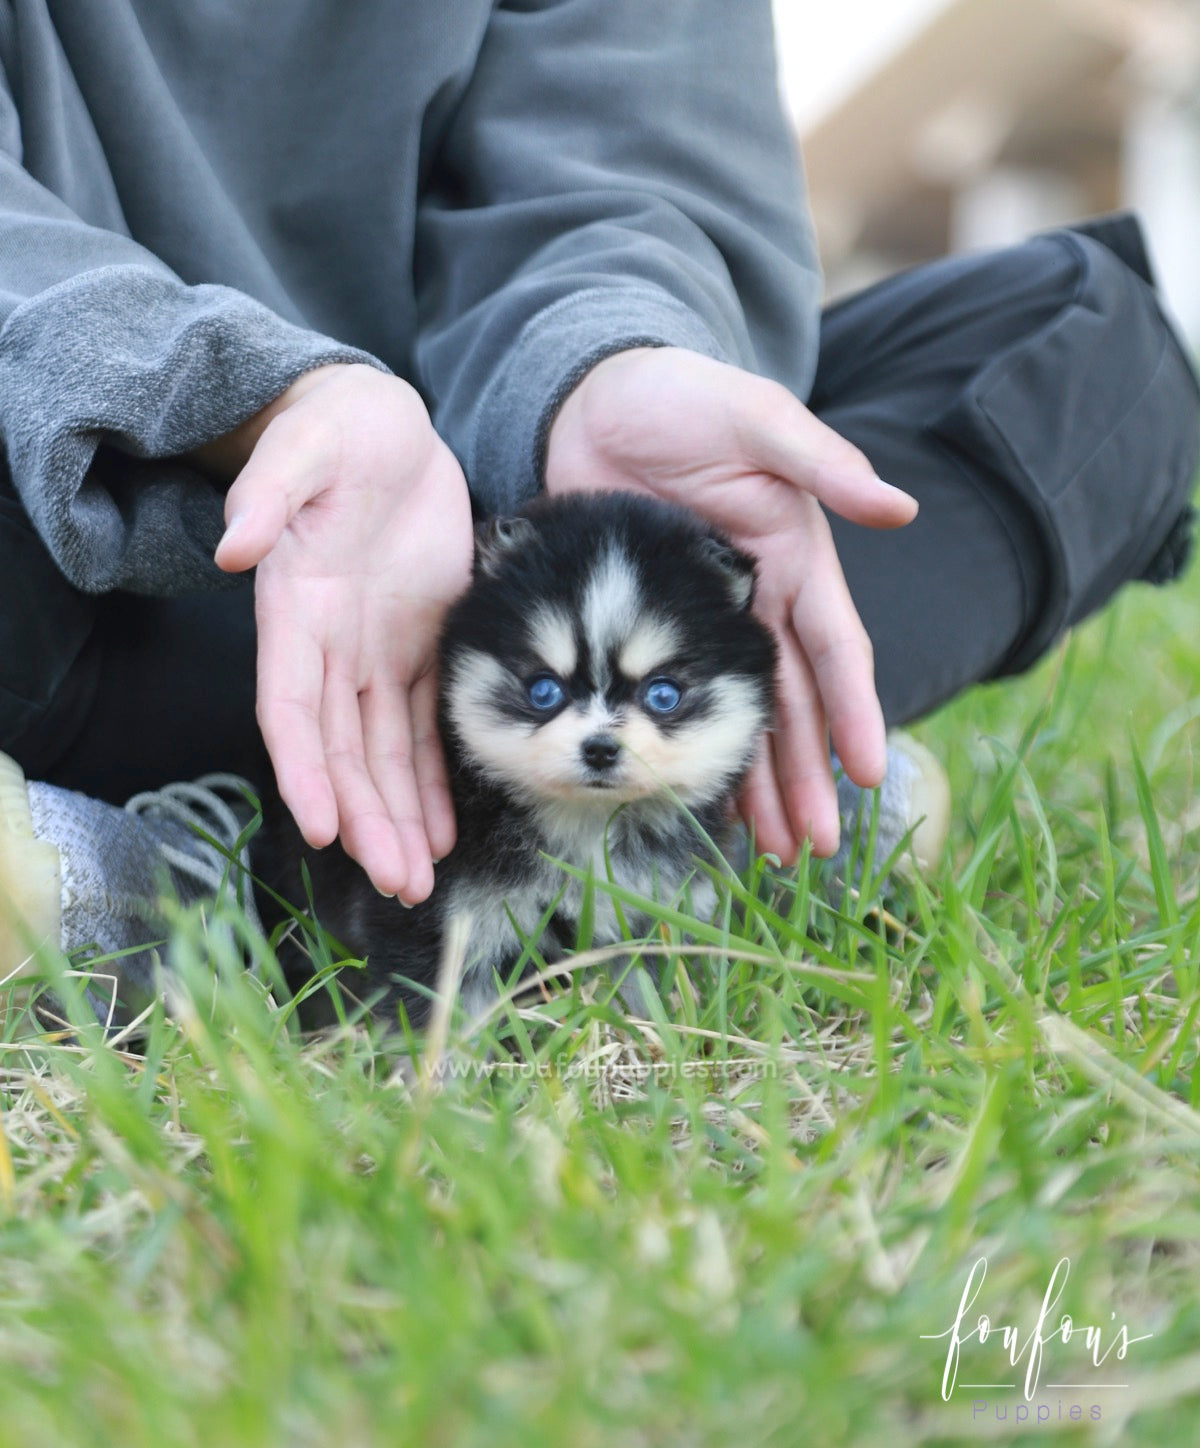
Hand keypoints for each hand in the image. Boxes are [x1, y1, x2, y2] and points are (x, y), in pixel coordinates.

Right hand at [209, 364, 473, 902]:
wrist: (384, 425)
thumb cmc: (338, 428)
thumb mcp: (305, 444)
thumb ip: (269, 492)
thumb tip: (235, 545)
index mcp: (296, 610)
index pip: (291, 707)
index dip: (305, 769)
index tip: (323, 828)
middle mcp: (331, 647)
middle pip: (342, 750)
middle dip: (366, 818)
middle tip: (396, 882)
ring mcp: (375, 654)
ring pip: (383, 753)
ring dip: (399, 817)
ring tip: (419, 878)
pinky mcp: (420, 648)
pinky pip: (425, 727)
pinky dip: (434, 780)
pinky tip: (444, 830)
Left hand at [543, 347, 917, 861]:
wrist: (593, 399)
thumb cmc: (682, 399)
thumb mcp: (755, 418)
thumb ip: (820, 462)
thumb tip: (900, 508)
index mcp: (794, 560)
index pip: (833, 650)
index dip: (853, 712)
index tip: (868, 775)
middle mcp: (760, 603)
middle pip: (793, 706)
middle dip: (807, 778)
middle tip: (814, 847)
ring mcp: (708, 624)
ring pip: (742, 719)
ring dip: (758, 785)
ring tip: (770, 850)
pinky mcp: (654, 631)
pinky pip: (678, 703)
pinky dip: (694, 752)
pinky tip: (702, 803)